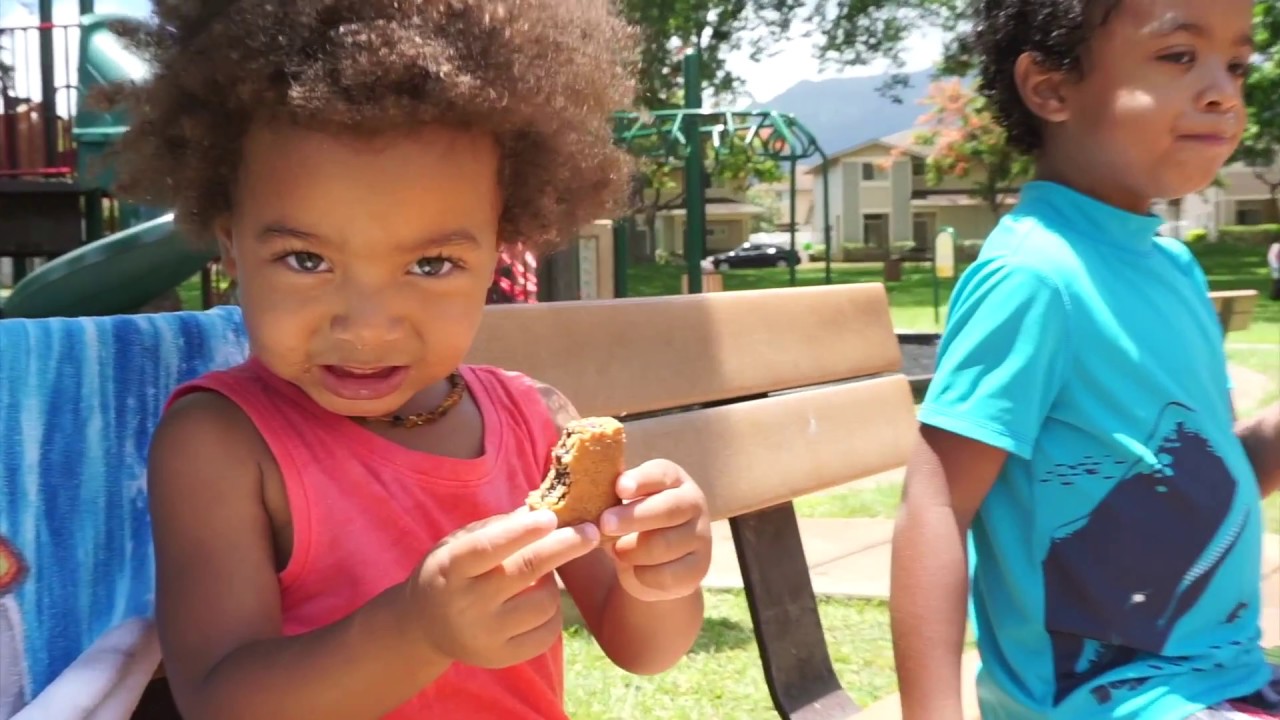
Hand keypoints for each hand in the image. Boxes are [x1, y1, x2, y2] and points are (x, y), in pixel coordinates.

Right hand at [405, 509, 598, 668]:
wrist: (425, 626)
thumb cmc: (452, 571)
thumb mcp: (461, 542)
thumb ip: (499, 527)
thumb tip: (545, 508)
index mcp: (451, 568)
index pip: (490, 547)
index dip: (523, 531)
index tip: (552, 516)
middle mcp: (466, 605)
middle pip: (527, 571)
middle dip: (565, 546)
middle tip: (592, 531)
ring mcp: (485, 635)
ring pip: (545, 601)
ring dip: (554, 581)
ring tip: (542, 573)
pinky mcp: (502, 658)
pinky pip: (548, 632)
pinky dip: (554, 611)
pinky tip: (541, 599)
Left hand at [598, 459, 711, 602]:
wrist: (653, 564)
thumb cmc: (629, 522)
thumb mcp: (620, 503)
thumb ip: (604, 493)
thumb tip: (572, 483)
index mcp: (673, 479)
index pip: (662, 473)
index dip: (641, 479)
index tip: (619, 487)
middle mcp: (693, 503)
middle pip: (667, 508)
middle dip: (633, 517)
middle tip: (604, 524)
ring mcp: (700, 536)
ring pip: (664, 545)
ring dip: (632, 550)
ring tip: (615, 551)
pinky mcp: (698, 569)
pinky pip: (666, 575)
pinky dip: (642, 575)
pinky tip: (632, 570)